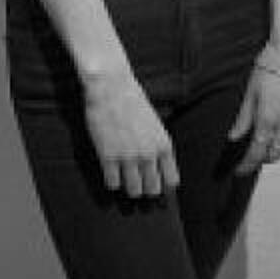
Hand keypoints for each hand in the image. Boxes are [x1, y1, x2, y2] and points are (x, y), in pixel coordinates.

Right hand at [84, 74, 179, 197]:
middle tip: (137, 182)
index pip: (171, 180)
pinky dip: (112, 181)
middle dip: (145, 188)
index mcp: (164, 146)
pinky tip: (110, 171)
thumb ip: (157, 145)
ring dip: (129, 187)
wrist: (110, 88)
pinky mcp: (108, 157)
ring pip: (133, 190)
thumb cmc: (132, 100)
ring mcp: (128, 158)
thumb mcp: (154, 124)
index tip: (154, 180)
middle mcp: (149, 155)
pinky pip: (112, 184)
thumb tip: (155, 163)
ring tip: (123, 179)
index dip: (162, 183)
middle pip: (153, 189)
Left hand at [228, 31, 279, 174]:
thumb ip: (243, 118)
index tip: (239, 171)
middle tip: (249, 161)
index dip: (247, 164)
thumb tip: (234, 137)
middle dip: (261, 160)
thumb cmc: (270, 65)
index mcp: (269, 118)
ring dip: (278, 154)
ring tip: (266, 153)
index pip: (256, 151)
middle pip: (274, 153)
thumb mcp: (250, 92)